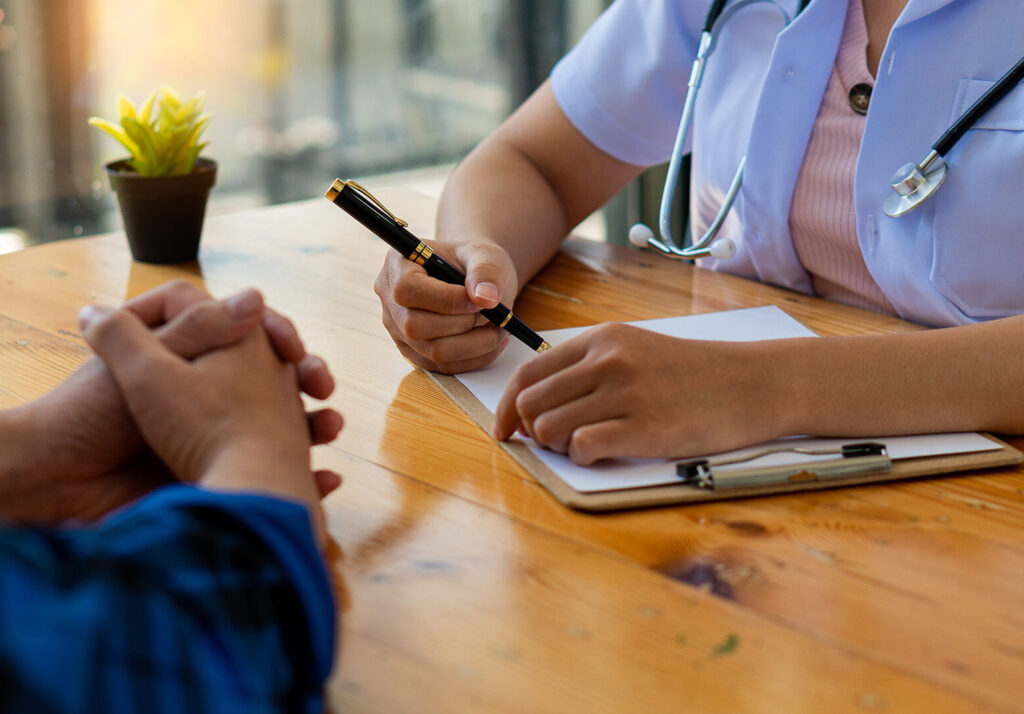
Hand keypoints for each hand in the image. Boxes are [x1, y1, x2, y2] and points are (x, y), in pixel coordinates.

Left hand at [2, 281, 339, 522]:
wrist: (68, 487)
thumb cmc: (100, 420)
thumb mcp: (146, 366)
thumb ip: (196, 329)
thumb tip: (254, 296)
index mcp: (181, 351)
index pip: (233, 321)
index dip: (265, 325)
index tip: (288, 342)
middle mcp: (200, 384)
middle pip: (269, 368)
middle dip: (304, 375)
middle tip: (320, 383)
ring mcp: (212, 428)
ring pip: (281, 418)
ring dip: (313, 423)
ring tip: (329, 428)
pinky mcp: (215, 468)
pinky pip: (271, 466)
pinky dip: (302, 471)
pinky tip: (323, 476)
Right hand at [373, 239, 518, 372]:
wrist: (473, 278)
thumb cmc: (474, 262)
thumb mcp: (485, 255)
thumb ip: (485, 271)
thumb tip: (485, 299)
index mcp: (398, 264)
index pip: (407, 289)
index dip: (446, 299)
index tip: (479, 300)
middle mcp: (390, 299)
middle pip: (415, 326)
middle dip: (462, 324)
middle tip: (492, 314)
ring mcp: (399, 330)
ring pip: (432, 352)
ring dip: (474, 345)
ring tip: (499, 328)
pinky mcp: (415, 352)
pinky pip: (444, 366)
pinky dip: (474, 358)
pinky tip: (491, 340)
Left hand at [492, 323, 787, 464]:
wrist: (755, 384)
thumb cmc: (693, 374)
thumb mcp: (636, 349)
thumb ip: (588, 369)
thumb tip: (532, 406)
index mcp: (601, 339)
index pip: (527, 375)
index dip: (506, 408)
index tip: (505, 430)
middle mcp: (608, 361)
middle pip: (531, 405)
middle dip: (535, 430)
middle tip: (561, 441)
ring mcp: (627, 393)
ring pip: (549, 428)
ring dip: (560, 446)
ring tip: (591, 444)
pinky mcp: (646, 428)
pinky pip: (582, 448)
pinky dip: (584, 457)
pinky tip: (608, 452)